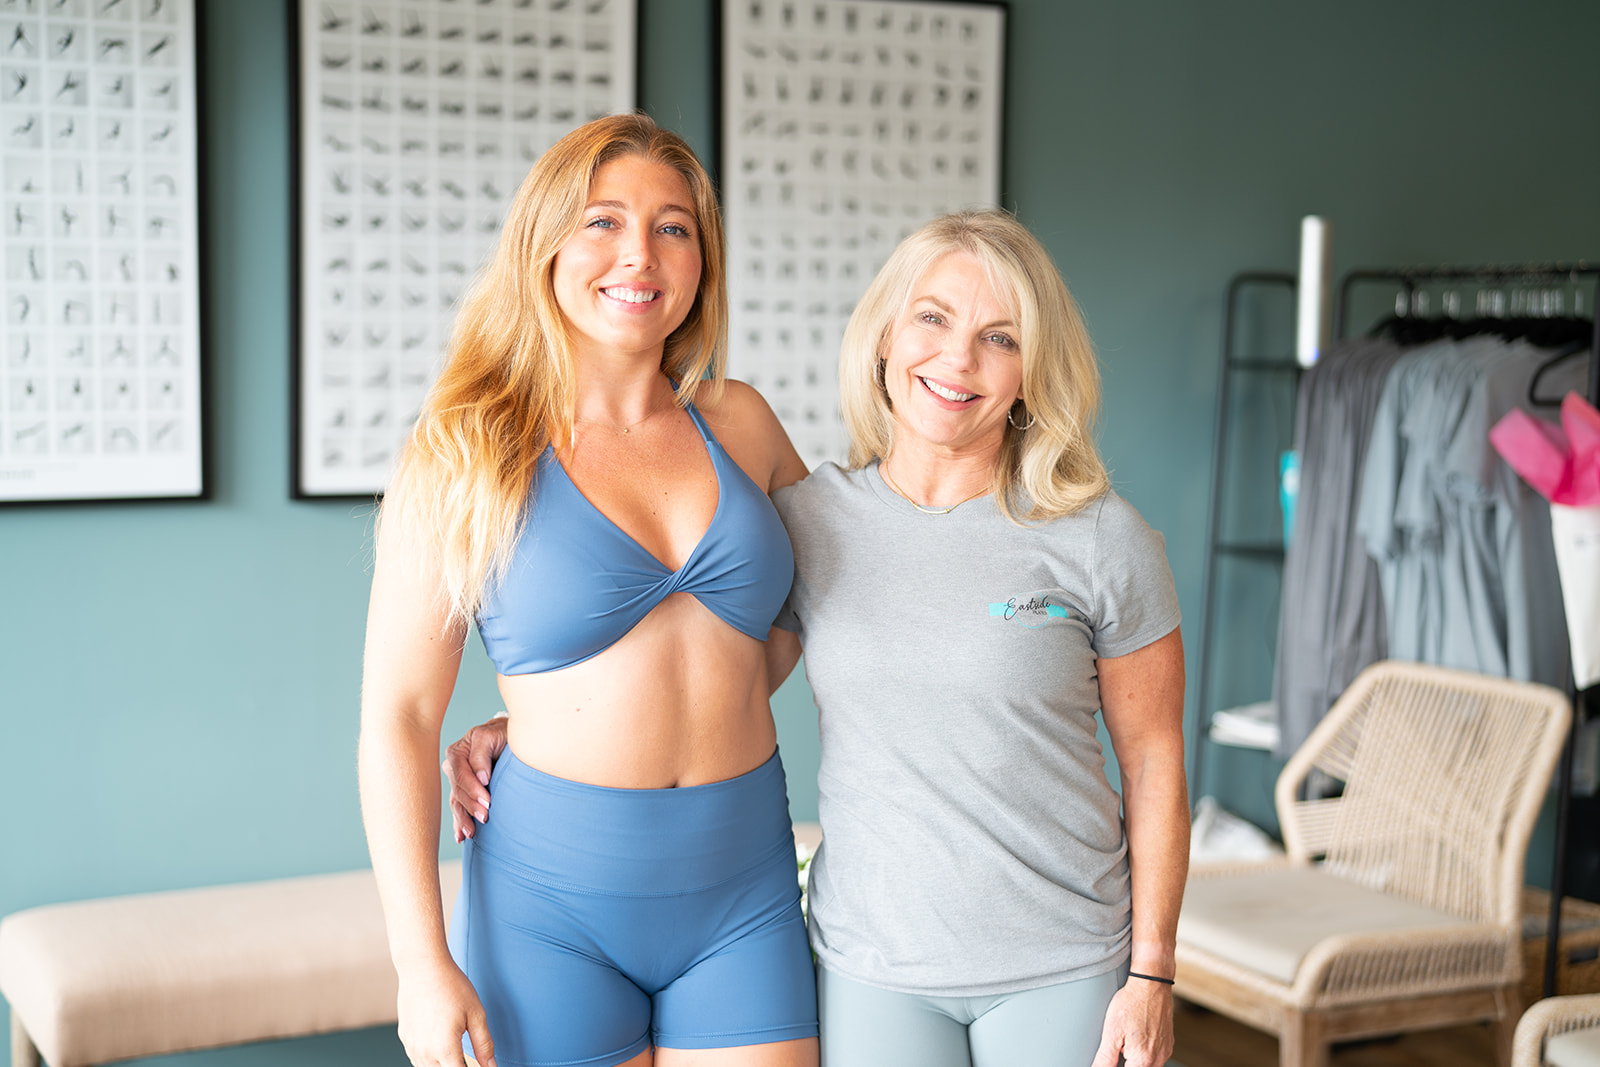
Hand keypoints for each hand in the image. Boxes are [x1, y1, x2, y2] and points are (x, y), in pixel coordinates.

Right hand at [396, 959, 495, 1066]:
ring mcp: (412, 1046)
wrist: (422, 967)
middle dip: (456, 1066)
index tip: (478, 1066)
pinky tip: (439, 1041)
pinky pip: (418, 1058)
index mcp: (445, 1049)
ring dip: (442, 1064)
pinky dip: (429, 1057)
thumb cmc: (450, 986)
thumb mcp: (476, 1014)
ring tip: (453, 1047)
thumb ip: (484, 1045)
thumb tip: (492, 1066)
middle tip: (466, 1055)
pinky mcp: (405, 1039)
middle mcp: (424, 1052)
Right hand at [442, 715, 508, 842]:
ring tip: (471, 832)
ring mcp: (457, 781)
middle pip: (458, 791)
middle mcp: (453, 767)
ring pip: (457, 802)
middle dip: (471, 806)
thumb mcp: (492, 736)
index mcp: (457, 752)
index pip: (461, 774)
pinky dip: (459, 823)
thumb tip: (481, 778)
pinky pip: (458, 808)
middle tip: (485, 817)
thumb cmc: (502, 734)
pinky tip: (461, 837)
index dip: (473, 789)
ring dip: (464, 819)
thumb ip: (481, 754)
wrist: (509, 738)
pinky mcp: (463, 792)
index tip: (487, 801)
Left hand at [1090, 976, 1172, 1066]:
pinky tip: (1136, 1038)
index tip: (1114, 1055)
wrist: (1152, 983)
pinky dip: (1145, 1053)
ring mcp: (1165, 1050)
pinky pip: (1156, 1057)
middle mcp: (1158, 1058)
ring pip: (1149, 1066)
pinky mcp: (1168, 1042)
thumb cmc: (1131, 1003)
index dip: (1116, 1066)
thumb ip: (1105, 1058)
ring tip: (1126, 1041)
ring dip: (1136, 1061)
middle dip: (1126, 1062)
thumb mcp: (1111, 1031)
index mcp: (1143, 1059)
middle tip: (1119, 1046)